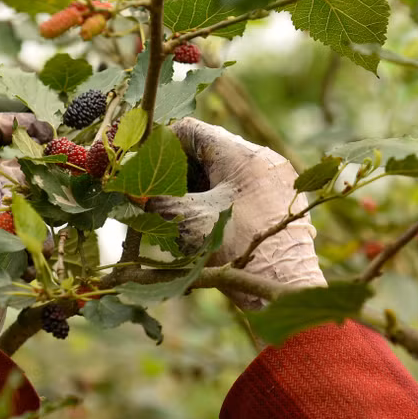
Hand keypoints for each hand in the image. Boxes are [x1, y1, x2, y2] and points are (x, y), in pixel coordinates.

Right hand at [147, 117, 324, 309]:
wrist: (285, 287)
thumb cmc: (238, 251)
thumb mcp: (189, 223)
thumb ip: (157, 199)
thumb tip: (132, 190)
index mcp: (242, 155)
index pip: (191, 130)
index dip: (160, 144)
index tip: (141, 164)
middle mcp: (263, 159)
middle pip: (207, 150)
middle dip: (177, 169)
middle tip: (155, 191)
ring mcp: (275, 180)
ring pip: (223, 171)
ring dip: (197, 186)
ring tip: (177, 210)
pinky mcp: (279, 201)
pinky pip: (240, 188)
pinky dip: (217, 198)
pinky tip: (203, 223)